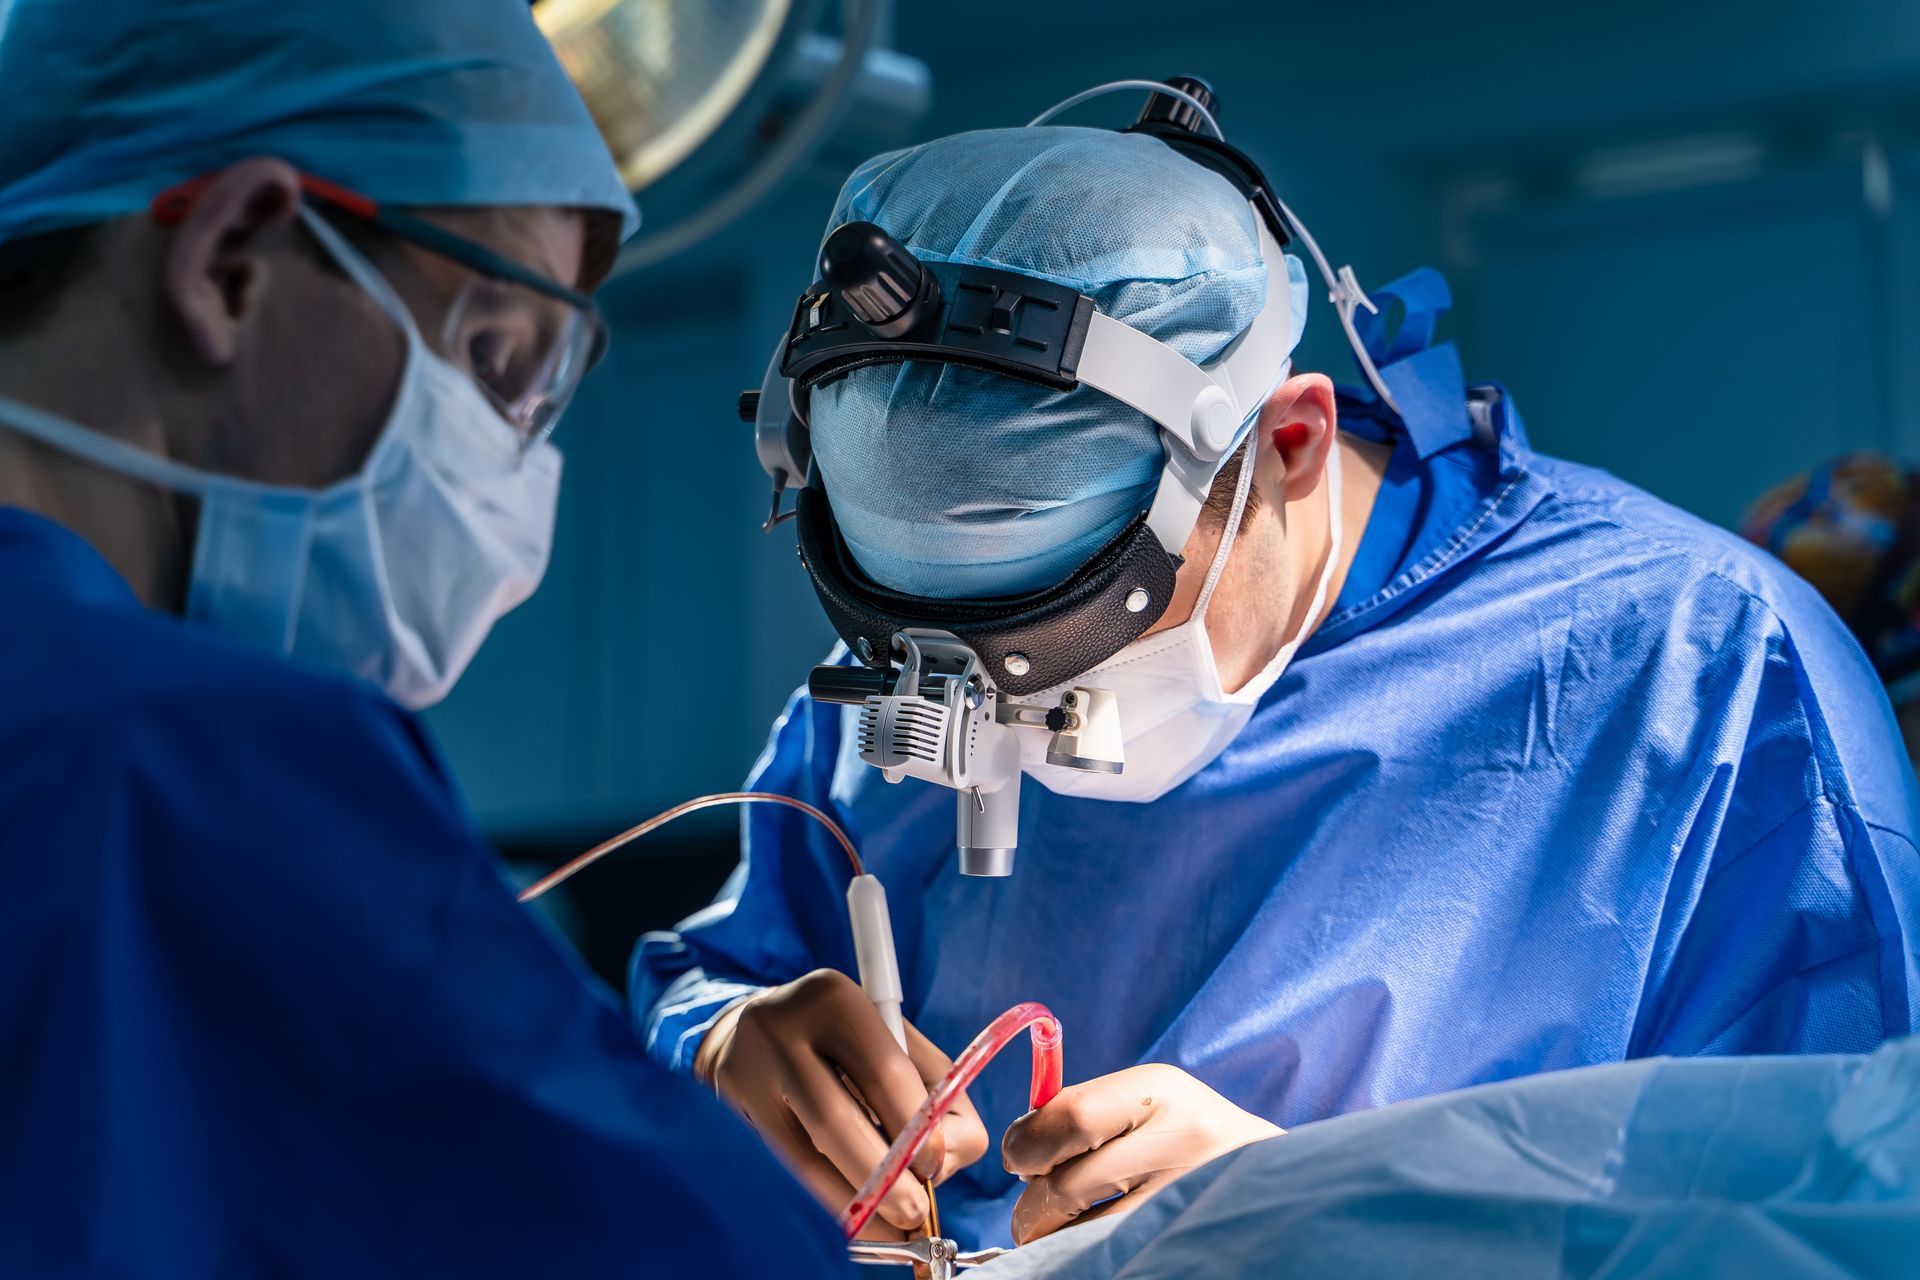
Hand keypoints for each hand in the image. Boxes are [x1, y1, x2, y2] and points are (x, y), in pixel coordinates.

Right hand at [697, 969, 988, 1237]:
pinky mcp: (724, 1112)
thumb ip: (935, 1091)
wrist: (751, 1031)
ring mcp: (744, 1071)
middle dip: (883, 1179)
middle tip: (913, 1210)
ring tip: (889, 1226)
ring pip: (800, 1158)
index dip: (918, 1131)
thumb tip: (943, 1161)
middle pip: (835, 1120)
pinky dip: (821, 1201)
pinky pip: (781, 1170)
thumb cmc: (841, 1042)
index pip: (885, 1073)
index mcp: (835, 998)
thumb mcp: (893, 1042)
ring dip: (853, 1205)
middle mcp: (781, 1028)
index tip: (936, 1169)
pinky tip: (849, 1217)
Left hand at [1001, 1064, 1282, 1243]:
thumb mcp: (1150, 1102)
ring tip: (1059, 1231)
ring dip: (1053, 1238)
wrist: (1277, 1179)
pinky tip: (1088, 1246)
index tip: (1018, 1161)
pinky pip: (1110, 1256)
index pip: (1068, 1117)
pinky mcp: (1187, 1242)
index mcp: (1161, 1092)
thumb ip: (1087, 1113)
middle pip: (1068, 1185)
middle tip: (1030, 1211)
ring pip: (1084, 1234)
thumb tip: (1018, 1149)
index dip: (1025, 1146)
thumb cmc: (1192, 1137)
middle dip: (1030, 1205)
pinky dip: (1082, 1255)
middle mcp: (1182, 1142)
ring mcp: (1189, 1198)